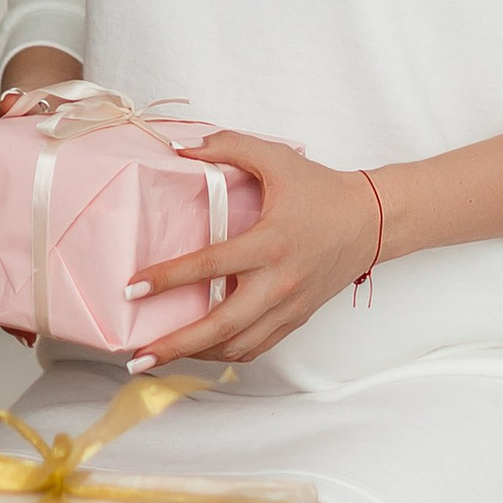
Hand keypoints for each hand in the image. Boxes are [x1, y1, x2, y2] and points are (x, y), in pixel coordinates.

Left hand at [126, 135, 380, 365]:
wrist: (371, 221)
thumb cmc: (321, 189)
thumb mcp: (276, 158)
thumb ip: (228, 146)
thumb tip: (180, 147)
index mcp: (269, 243)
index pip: (209, 266)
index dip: (167, 278)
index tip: (131, 288)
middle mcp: (279, 283)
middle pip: (220, 326)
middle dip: (175, 344)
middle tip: (137, 357)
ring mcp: (289, 307)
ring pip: (237, 346)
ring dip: (196, 355)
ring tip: (160, 356)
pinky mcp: (296, 319)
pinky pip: (257, 348)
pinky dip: (225, 353)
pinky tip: (200, 351)